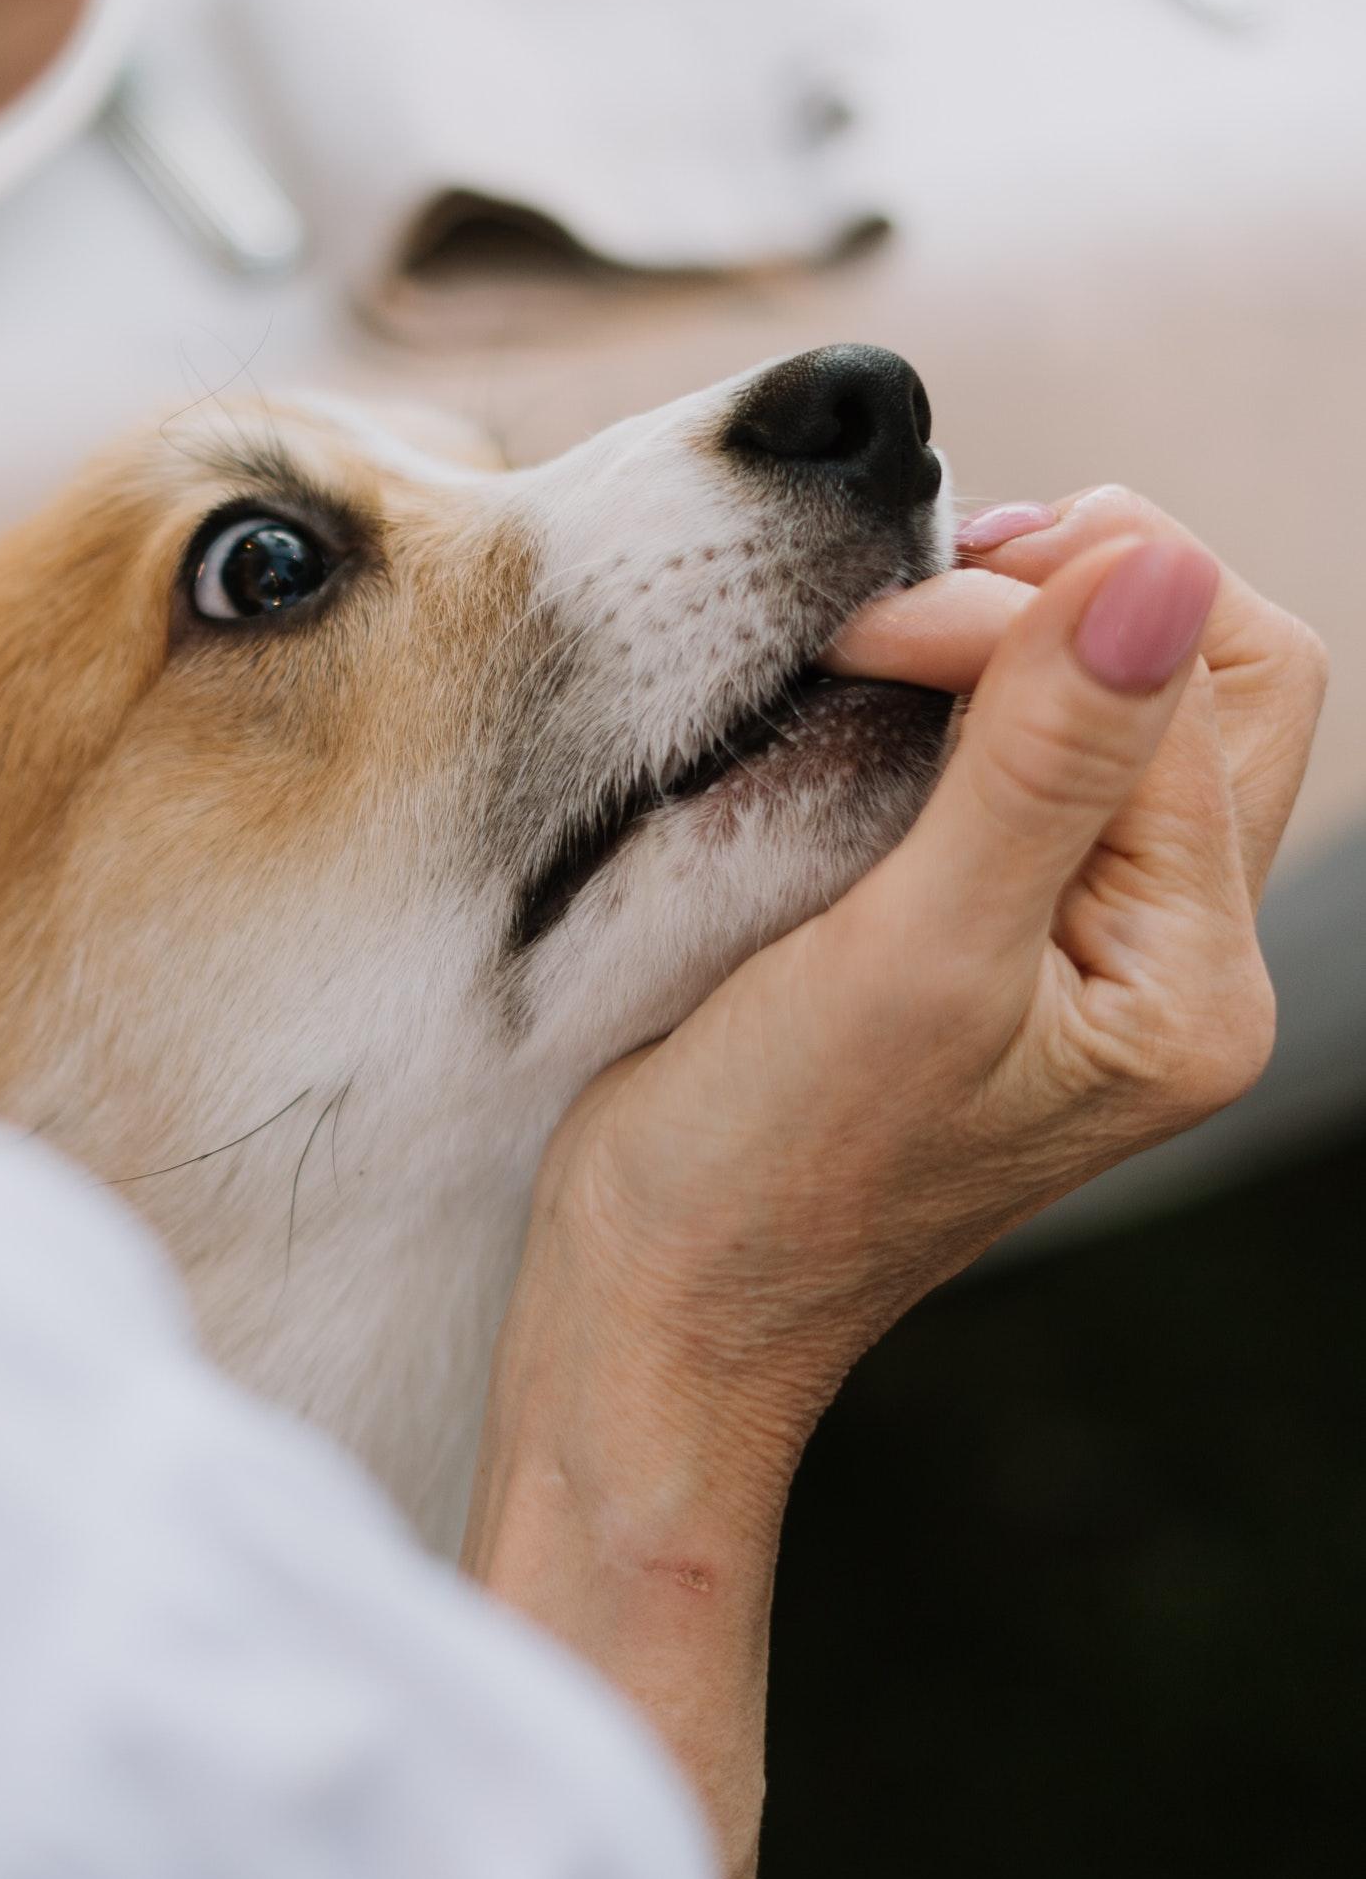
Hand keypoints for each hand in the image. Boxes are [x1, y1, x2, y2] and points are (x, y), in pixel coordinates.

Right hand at [466, 492, 1325, 1878]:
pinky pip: (1055, 764)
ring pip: (1138, 711)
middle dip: (1066, 601)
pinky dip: (976, 701)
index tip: (864, 638)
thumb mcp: (913, 952)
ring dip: (1017, 644)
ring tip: (882, 655)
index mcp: (1196, 983)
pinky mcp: (1016, 938)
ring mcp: (1102, 952)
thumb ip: (1046, 759)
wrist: (660, 1308)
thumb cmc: (763, 1165)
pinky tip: (878, 711)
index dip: (1028, 618)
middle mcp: (1183, 964)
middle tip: (900, 617)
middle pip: (1218, 683)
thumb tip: (1166, 569)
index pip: (1185, 693)